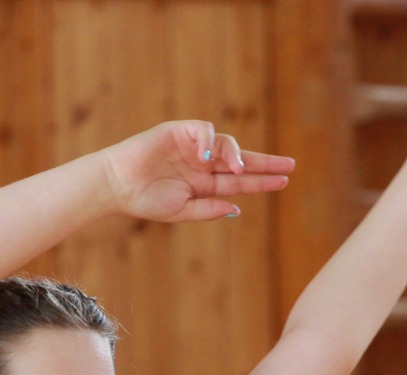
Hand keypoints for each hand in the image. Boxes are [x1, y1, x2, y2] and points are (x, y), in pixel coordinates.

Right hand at [98, 120, 294, 222]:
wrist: (116, 185)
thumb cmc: (144, 200)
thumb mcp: (181, 211)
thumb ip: (208, 209)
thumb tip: (236, 208)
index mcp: (203, 184)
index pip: (238, 181)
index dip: (261, 181)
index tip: (284, 181)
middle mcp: (202, 164)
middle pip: (240, 160)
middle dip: (264, 163)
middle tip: (289, 166)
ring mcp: (192, 146)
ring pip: (226, 145)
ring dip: (237, 155)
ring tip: (239, 167)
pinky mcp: (180, 131)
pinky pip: (205, 131)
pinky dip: (211, 143)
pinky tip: (208, 159)